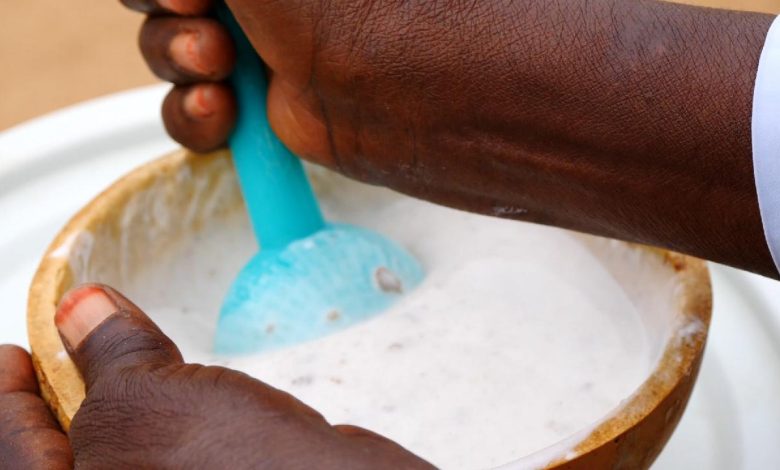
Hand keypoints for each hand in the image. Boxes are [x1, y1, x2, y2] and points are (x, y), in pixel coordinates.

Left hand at [2, 284, 431, 468]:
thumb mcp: (149, 400)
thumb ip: (106, 355)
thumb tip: (83, 307)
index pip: (10, 449)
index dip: (5, 394)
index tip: (11, 352)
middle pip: (60, 461)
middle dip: (50, 402)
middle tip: (50, 353)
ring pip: (116, 460)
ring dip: (104, 412)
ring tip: (102, 366)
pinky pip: (161, 465)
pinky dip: (152, 428)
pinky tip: (165, 398)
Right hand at [123, 0, 776, 276]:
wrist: (427, 84)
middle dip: (164, 8)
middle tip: (201, 19)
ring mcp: (267, 40)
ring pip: (172, 47)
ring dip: (174, 61)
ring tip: (219, 70)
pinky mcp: (274, 100)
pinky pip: (200, 107)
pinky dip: (195, 116)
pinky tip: (222, 111)